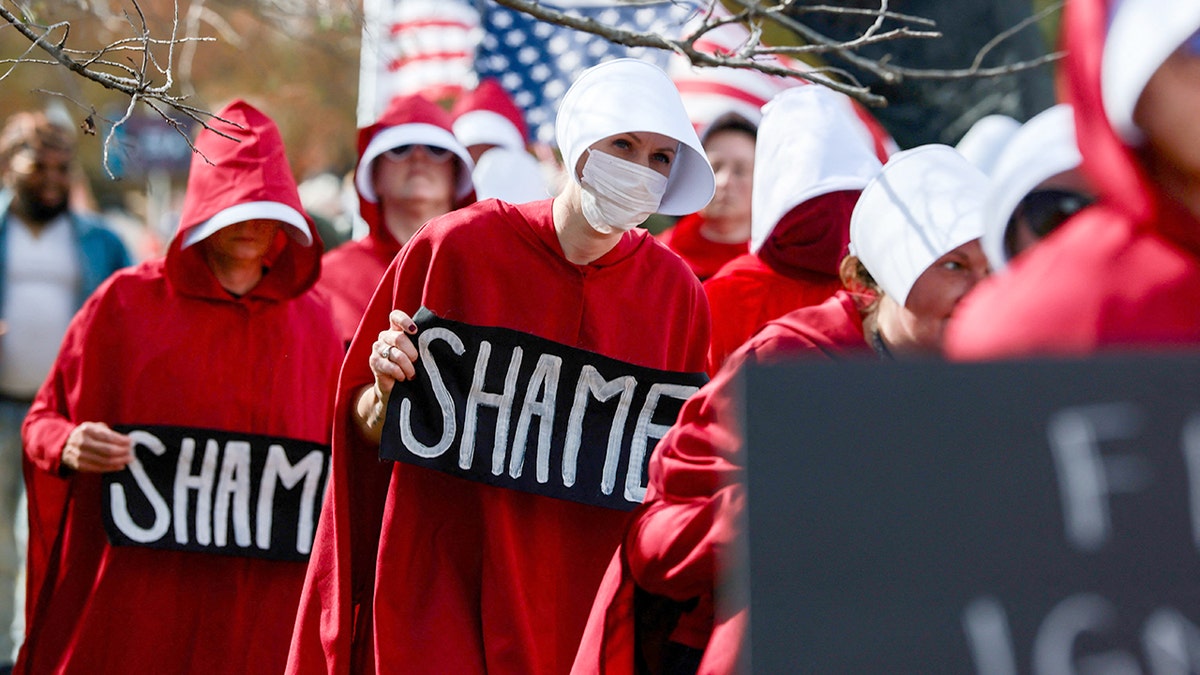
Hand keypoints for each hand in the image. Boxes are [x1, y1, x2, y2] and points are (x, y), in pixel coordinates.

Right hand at [62, 422, 132, 472]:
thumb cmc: (86, 435)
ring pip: (104, 461)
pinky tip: (120, 466)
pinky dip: (111, 468)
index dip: (121, 440)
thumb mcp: (94, 427)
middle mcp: (81, 442)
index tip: (130, 442)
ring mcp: (79, 455)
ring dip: (119, 461)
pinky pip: (98, 468)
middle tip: (131, 452)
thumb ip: (108, 432)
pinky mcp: (79, 465)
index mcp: (87, 429)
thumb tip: (126, 440)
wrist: (64, 445)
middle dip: (122, 452)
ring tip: (128, 459)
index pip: (108, 436)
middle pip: (107, 450)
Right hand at [356, 310, 418, 442]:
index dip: (404, 320)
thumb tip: (445, 334)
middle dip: (412, 352)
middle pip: (398, 337)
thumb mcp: (419, 354)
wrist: (396, 390)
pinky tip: (403, 378)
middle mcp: (385, 337)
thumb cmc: (412, 368)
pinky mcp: (374, 362)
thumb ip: (424, 342)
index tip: (415, 331)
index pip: (395, 316)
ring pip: (395, 353)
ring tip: (413, 375)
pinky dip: (399, 373)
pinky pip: (388, 365)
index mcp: (396, 330)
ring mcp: (377, 349)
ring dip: (407, 366)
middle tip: (417, 361)